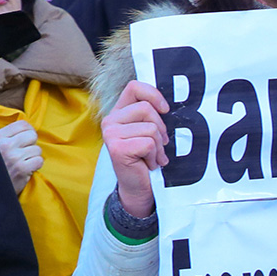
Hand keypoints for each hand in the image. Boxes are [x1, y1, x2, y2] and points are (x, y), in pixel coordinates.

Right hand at [0, 119, 42, 193]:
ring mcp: (15, 157)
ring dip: (33, 157)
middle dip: (31, 144)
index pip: (22, 124)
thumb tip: (23, 128)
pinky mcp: (22, 170)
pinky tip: (26, 169)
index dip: (28, 131)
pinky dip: (35, 166)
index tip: (27, 138)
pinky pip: (39, 161)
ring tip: (23, 162)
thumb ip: (3, 136)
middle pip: (32, 135)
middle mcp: (6, 145)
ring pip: (37, 149)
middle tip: (25, 152)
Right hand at [101, 80, 172, 218]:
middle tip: (158, 145)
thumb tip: (166, 105)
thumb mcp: (147, 132)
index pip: (134, 87)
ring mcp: (111, 134)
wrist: (138, 187)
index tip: (164, 110)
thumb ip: (150, 115)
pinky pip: (149, 143)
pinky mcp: (117, 147)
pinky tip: (148, 164)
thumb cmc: (145, 158)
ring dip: (158, 147)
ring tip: (151, 157)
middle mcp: (110, 120)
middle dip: (160, 129)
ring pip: (151, 128)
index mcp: (118, 113)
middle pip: (146, 108)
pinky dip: (155, 156)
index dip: (153, 94)